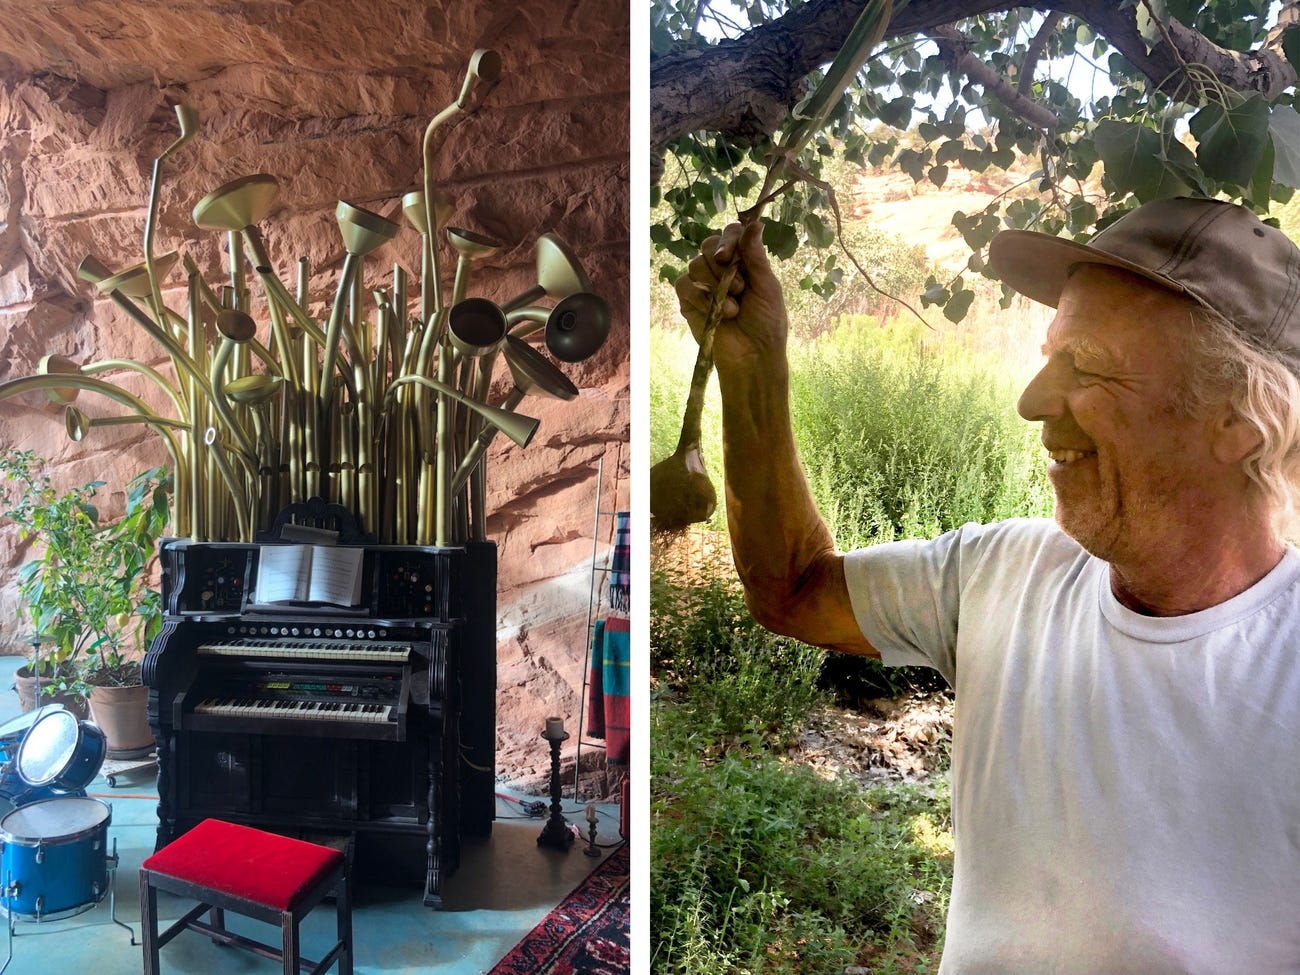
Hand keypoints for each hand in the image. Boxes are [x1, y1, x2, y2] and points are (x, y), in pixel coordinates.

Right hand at [674, 221, 788, 369]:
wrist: (752, 356)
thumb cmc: (767, 323)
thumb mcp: (767, 287)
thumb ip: (756, 256)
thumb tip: (755, 222)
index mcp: (743, 260)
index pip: (730, 233)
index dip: (728, 240)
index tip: (728, 257)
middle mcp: (721, 268)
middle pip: (708, 245)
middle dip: (722, 267)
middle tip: (740, 289)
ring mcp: (703, 283)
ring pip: (695, 264)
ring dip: (714, 286)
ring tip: (733, 309)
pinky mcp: (688, 300)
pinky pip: (682, 284)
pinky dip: (697, 296)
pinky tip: (713, 312)